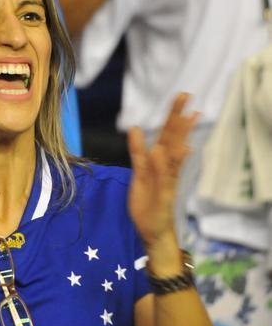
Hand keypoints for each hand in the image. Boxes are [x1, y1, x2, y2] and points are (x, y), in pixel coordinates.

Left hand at [127, 93, 198, 248]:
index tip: (181, 95)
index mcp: (158, 160)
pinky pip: (170, 176)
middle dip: (177, 117)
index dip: (173, 115)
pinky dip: (175, 163)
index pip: (167, 133)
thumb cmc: (147, 202)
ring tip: (188, 116)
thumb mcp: (138, 173)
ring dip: (180, 135)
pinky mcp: (167, 194)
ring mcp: (168, 180)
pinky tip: (182, 150)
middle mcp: (166, 167)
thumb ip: (138, 152)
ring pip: (175, 153)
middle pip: (173, 138)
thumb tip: (136, 128)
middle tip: (185, 95)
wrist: (152, 230)